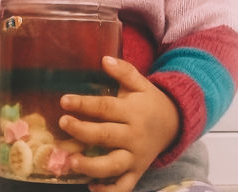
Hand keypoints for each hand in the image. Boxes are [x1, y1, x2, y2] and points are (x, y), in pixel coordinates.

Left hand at [58, 55, 180, 191]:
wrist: (174, 123)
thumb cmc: (150, 102)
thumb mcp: (140, 83)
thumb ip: (124, 71)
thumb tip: (104, 58)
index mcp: (132, 112)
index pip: (106, 108)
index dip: (84, 104)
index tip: (64, 101)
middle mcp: (134, 136)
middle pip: (106, 136)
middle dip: (82, 132)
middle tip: (63, 124)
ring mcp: (136, 157)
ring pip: (113, 166)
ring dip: (91, 167)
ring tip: (71, 162)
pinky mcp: (138, 171)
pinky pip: (124, 186)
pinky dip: (109, 191)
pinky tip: (91, 187)